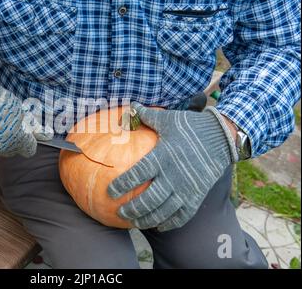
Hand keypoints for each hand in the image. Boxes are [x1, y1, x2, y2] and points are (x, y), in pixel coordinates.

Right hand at [0, 80, 50, 159]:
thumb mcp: (18, 109)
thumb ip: (31, 124)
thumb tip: (48, 135)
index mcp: (20, 140)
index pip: (30, 149)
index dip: (27, 140)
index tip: (23, 134)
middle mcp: (5, 150)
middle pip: (11, 150)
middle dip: (9, 140)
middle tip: (1, 124)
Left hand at [108, 102, 237, 230]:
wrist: (222, 137)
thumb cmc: (191, 127)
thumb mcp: (168, 119)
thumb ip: (147, 116)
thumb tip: (130, 106)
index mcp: (163, 156)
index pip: (137, 174)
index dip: (122, 185)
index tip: (109, 192)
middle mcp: (174, 175)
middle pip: (149, 199)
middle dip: (132, 209)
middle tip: (120, 213)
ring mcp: (187, 188)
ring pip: (164, 211)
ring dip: (147, 219)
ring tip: (135, 222)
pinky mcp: (197, 196)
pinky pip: (182, 216)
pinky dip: (170, 224)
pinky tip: (158, 226)